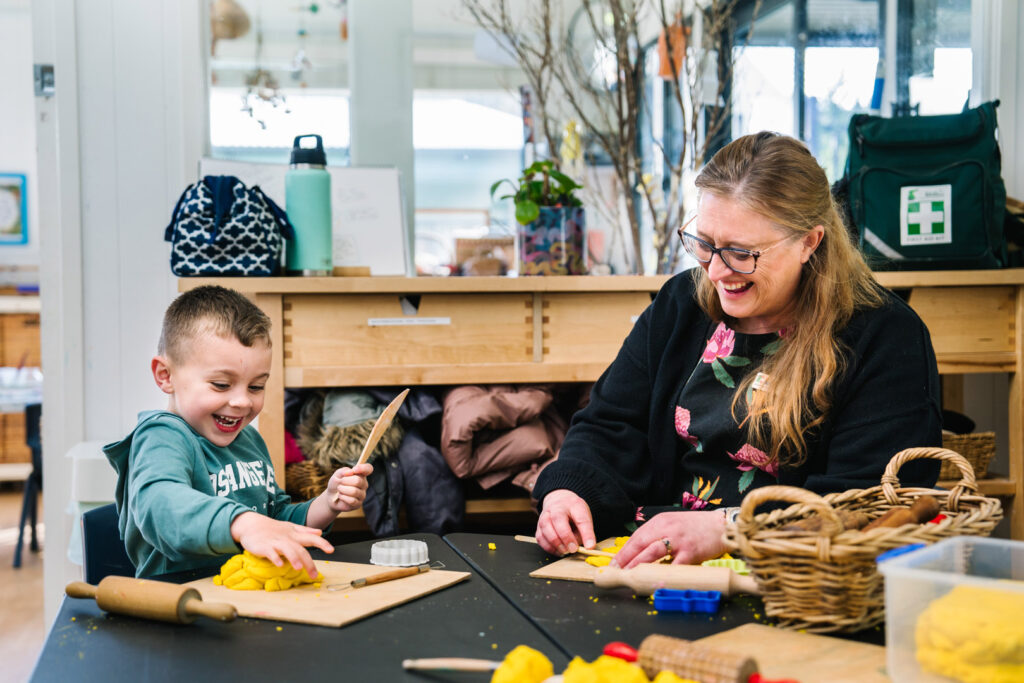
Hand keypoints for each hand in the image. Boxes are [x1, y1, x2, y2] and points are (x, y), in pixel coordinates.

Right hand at [230, 511, 332, 577]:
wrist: (251, 524)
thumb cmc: (273, 528)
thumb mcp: (290, 527)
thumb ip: (305, 531)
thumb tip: (320, 532)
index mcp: (294, 534)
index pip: (311, 538)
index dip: (322, 543)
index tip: (331, 550)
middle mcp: (287, 538)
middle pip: (301, 549)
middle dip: (308, 562)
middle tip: (314, 575)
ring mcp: (276, 542)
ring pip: (287, 550)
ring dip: (293, 558)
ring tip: (299, 568)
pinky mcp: (264, 547)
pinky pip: (271, 553)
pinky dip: (275, 558)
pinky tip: (280, 564)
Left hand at [327, 463, 372, 511]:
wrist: (331, 496)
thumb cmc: (336, 483)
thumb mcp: (337, 474)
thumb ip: (344, 471)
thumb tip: (350, 472)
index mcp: (361, 474)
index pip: (368, 468)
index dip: (362, 468)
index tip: (354, 470)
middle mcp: (364, 484)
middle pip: (358, 481)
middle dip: (345, 481)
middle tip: (340, 483)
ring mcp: (362, 494)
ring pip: (354, 491)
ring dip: (342, 489)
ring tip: (339, 489)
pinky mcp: (358, 504)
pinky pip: (352, 500)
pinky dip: (343, 497)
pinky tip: (340, 496)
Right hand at [535, 489, 595, 555]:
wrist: (559, 500)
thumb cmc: (574, 512)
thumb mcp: (585, 517)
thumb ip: (583, 532)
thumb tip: (578, 548)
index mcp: (574, 505)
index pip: (581, 518)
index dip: (586, 534)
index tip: (590, 546)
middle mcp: (557, 507)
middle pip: (558, 519)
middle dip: (566, 537)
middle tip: (573, 549)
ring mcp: (545, 514)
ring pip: (546, 528)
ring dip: (556, 543)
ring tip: (565, 551)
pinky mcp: (538, 524)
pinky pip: (540, 537)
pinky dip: (548, 547)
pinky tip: (558, 551)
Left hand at [611, 510, 725, 567]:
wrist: (722, 525)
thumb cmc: (697, 527)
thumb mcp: (673, 524)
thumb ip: (658, 535)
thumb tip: (640, 552)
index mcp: (660, 521)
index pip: (636, 537)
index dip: (623, 551)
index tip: (614, 563)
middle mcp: (667, 528)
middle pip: (640, 544)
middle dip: (625, 559)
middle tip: (615, 571)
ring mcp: (678, 540)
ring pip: (652, 552)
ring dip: (638, 565)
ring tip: (628, 575)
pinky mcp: (691, 552)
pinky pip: (675, 566)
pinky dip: (664, 575)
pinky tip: (656, 582)